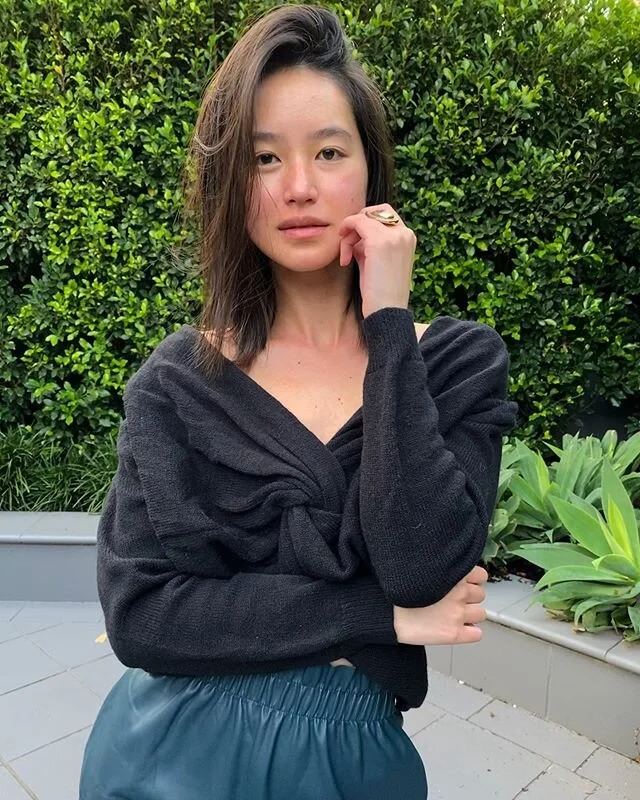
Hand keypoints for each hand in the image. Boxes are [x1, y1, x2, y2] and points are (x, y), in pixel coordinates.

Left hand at [337, 204, 415, 319]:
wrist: (387, 312)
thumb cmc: (380, 294)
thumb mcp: (377, 264)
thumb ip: (369, 246)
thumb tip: (355, 239)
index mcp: (408, 238)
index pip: (384, 215)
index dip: (365, 226)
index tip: (355, 246)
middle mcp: (405, 233)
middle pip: (373, 212)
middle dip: (357, 226)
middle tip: (347, 250)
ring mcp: (394, 236)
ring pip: (363, 217)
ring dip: (349, 234)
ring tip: (346, 258)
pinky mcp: (380, 241)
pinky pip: (356, 222)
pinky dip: (345, 234)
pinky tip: (344, 257)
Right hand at [393, 565, 488, 645]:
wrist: (386, 613)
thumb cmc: (398, 591)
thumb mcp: (423, 571)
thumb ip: (443, 572)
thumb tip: (458, 577)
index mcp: (454, 573)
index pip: (480, 576)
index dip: (471, 581)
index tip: (463, 585)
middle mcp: (460, 592)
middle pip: (480, 594)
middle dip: (470, 597)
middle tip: (453, 601)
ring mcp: (458, 614)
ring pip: (481, 614)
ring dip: (470, 614)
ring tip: (453, 615)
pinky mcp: (454, 634)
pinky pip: (477, 634)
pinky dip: (470, 633)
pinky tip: (456, 629)